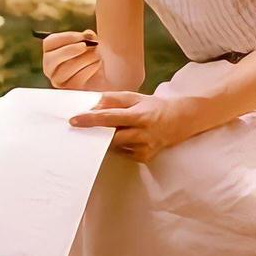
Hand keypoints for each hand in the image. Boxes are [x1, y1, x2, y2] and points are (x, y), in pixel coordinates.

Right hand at [41, 30, 102, 89]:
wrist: (103, 74)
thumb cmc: (93, 55)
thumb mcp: (91, 43)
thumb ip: (89, 37)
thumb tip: (88, 34)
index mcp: (50, 51)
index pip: (49, 43)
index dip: (65, 37)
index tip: (82, 36)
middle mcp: (50, 68)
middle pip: (51, 59)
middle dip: (69, 50)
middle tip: (85, 46)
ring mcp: (58, 81)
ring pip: (66, 69)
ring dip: (85, 59)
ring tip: (97, 55)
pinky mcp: (70, 90)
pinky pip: (77, 79)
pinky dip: (90, 69)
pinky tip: (97, 64)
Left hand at [68, 91, 190, 163]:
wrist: (180, 120)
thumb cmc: (154, 107)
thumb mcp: (135, 97)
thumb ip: (114, 100)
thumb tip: (93, 104)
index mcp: (139, 115)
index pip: (110, 117)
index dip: (90, 119)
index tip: (74, 120)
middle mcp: (143, 133)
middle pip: (111, 136)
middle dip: (96, 133)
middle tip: (83, 129)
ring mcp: (145, 147)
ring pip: (116, 147)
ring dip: (106, 139)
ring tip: (106, 132)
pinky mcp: (145, 157)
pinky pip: (123, 153)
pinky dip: (118, 146)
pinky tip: (124, 139)